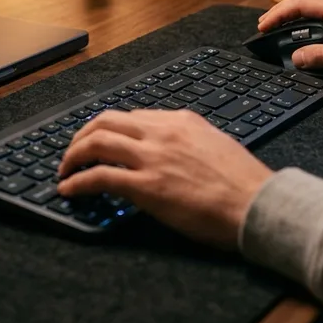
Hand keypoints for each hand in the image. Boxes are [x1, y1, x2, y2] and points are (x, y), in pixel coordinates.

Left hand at [57, 110, 272, 247]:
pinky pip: (99, 177)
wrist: (258, 204)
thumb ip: (188, 141)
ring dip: (73, 155)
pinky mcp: (146, 186)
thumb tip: (171, 152)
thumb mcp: (215, 145)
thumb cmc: (244, 183)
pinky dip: (77, 181)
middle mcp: (162, 132)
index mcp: (179, 120)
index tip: (100, 142)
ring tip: (64, 170)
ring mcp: (152, 157)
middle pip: (106, 121)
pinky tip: (69, 190)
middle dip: (82, 135)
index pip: (132, 117)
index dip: (109, 130)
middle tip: (73, 152)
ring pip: (96, 142)